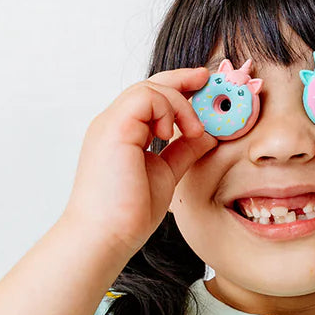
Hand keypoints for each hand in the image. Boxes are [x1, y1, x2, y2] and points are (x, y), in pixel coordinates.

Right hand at [61, 67, 216, 256]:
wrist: (106, 235)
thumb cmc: (129, 213)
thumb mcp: (166, 173)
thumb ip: (183, 151)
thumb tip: (208, 135)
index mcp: (123, 134)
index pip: (149, 98)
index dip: (177, 88)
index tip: (203, 85)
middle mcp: (113, 124)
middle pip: (149, 85)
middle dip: (182, 79)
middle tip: (208, 80)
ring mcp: (111, 124)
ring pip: (148, 88)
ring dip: (179, 103)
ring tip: (192, 131)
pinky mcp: (114, 128)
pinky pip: (145, 97)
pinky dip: (167, 109)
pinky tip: (173, 133)